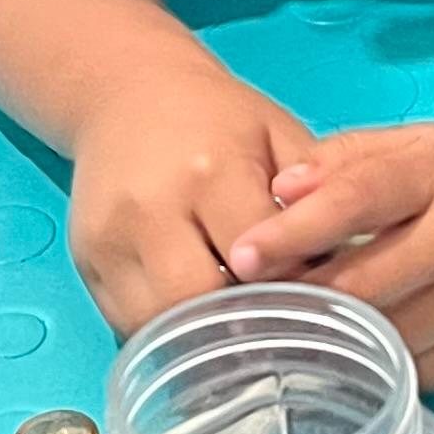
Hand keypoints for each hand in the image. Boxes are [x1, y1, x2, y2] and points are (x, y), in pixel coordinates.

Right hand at [68, 65, 318, 336]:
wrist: (127, 93)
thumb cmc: (220, 119)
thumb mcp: (282, 137)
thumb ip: (317, 199)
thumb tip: (347, 273)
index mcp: (210, 172)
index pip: (260, 262)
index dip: (295, 290)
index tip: (322, 303)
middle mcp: (150, 211)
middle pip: (203, 307)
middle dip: (248, 324)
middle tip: (281, 328)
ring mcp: (109, 243)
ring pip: (163, 328)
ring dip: (206, 339)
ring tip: (242, 331)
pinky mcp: (86, 265)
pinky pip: (131, 327)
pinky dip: (170, 336)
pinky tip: (201, 325)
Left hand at [225, 123, 433, 387]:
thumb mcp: (420, 144)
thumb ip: (347, 159)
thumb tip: (278, 190)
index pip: (359, 200)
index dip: (295, 230)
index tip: (241, 253)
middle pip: (364, 283)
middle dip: (299, 299)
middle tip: (245, 309)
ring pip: (386, 337)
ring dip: (332, 339)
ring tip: (284, 336)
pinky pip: (417, 373)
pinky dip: (377, 369)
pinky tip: (347, 358)